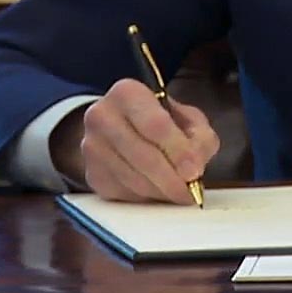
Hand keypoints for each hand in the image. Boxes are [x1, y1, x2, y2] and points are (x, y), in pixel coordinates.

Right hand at [52, 79, 219, 202]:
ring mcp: (92, 147)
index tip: (194, 172)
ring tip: (179, 194)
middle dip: (171, 179)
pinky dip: (146, 199)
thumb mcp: (186, 118)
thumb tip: (194, 166)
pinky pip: (123, 194)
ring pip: (133, 180)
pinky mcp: (92, 174)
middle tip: (190, 193)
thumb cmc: (158, 121)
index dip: (178, 151)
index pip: (155, 125)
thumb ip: (199, 137)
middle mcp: (102, 117)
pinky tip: (159, 192)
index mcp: (127, 93)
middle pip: (142, 156)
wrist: (119, 127)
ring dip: (161, 192)